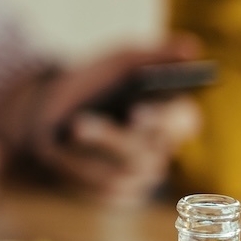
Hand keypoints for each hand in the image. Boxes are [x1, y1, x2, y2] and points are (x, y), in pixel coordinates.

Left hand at [26, 40, 202, 204]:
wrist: (48, 112)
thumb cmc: (94, 85)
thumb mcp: (121, 64)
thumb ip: (155, 56)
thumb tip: (192, 46)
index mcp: (171, 117)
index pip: (184, 121)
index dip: (165, 118)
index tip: (138, 109)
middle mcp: (160, 150)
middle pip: (150, 149)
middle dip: (121, 134)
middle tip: (99, 122)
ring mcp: (139, 176)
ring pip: (125, 170)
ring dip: (98, 146)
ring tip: (76, 126)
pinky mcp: (113, 195)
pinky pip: (103, 189)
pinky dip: (81, 168)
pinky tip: (63, 153)